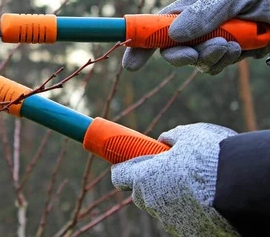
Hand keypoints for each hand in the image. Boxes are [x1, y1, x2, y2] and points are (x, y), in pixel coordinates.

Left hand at [111, 123, 238, 236]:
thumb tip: (165, 139)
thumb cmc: (210, 158)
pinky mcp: (191, 234)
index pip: (120, 177)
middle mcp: (153, 203)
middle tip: (168, 171)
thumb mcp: (190, 135)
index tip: (131, 162)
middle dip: (150, 183)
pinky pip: (185, 221)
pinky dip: (191, 212)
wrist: (242, 189)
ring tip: (195, 185)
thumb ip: (172, 137)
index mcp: (144, 178)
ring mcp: (172, 222)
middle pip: (141, 194)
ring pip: (164, 209)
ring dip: (172, 198)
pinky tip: (207, 200)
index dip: (124, 168)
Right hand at [123, 0, 269, 73]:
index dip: (139, 42)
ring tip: (234, 47)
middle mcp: (197, 22)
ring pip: (194, 60)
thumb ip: (205, 13)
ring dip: (210, 57)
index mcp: (193, 4)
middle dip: (182, 55)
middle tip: (194, 55)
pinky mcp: (226, 53)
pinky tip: (242, 51)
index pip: (156, 24)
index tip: (130, 64)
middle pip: (171, 48)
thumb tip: (174, 33)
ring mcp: (211, 39)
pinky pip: (213, 67)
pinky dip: (224, 63)